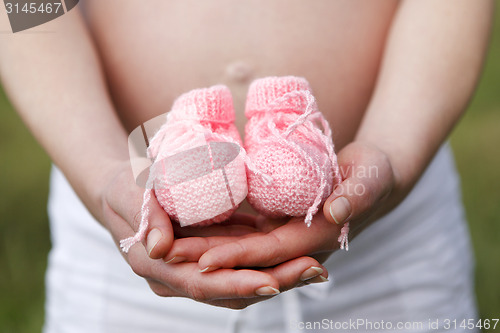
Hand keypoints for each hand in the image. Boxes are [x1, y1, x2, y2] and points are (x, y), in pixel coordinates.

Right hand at [100, 162, 327, 308]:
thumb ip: (144, 216)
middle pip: (229, 290)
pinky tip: (298, 253)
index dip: (236, 285)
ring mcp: (195, 270)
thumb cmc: (124, 186)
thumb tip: (158, 248)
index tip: (271, 282)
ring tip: (315, 267)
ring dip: (279, 275)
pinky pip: (241, 265)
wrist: (124, 190)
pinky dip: (269, 261)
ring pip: (241, 281)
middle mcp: (178, 278)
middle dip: (273, 283)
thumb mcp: (129, 192)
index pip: (201, 283)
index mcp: (156, 268)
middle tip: (314, 271)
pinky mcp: (209, 257)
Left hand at [164, 141, 399, 271]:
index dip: (239, 256)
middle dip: (207, 258)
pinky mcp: (277, 224)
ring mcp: (285, 236)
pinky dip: (217, 234)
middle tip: (167, 254)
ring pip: (239, 247)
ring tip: (166, 244)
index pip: (271, 253)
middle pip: (245, 256)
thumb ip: (357, 194)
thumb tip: (335, 210)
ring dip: (204, 248)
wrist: (371, 176)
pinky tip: (189, 227)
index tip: (204, 261)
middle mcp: (296, 245)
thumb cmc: (373, 174)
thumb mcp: (371, 178)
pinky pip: (243, 233)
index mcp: (317, 238)